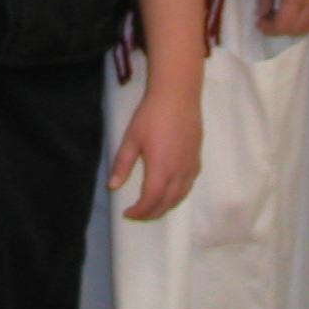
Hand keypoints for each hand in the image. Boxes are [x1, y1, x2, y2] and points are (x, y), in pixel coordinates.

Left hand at [108, 83, 202, 221]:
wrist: (177, 96)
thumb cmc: (151, 115)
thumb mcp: (131, 139)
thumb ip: (122, 165)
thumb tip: (112, 186)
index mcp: (160, 170)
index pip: (151, 201)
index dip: (139, 212)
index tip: (127, 213)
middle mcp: (179, 173)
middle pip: (167, 203)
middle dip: (151, 212)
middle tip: (138, 212)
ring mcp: (190, 166)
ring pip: (180, 196)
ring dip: (165, 205)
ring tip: (151, 205)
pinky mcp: (197, 159)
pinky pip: (188, 185)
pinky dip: (178, 194)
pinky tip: (169, 189)